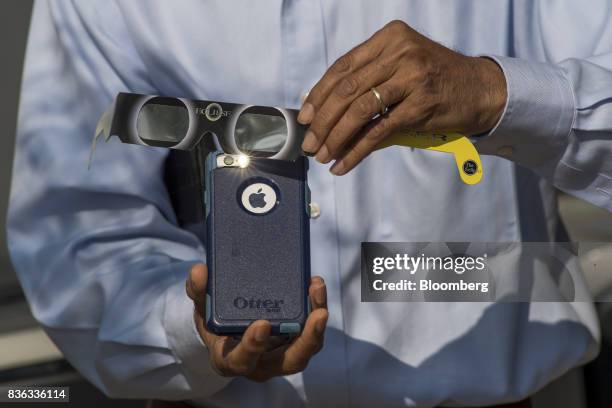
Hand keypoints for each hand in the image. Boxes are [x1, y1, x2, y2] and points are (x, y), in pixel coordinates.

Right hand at [186, 264, 327, 381]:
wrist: (227, 333)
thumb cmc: (214, 324)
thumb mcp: (201, 309)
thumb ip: (198, 292)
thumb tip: (199, 271)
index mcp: (230, 359)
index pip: (242, 360)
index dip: (252, 346)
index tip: (261, 325)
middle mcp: (261, 363)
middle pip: (290, 361)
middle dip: (307, 339)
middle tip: (319, 314)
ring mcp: (281, 354)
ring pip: (307, 347)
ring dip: (318, 323)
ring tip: (317, 290)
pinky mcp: (294, 341)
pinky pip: (311, 332)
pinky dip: (316, 309)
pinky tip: (315, 286)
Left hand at [298, 20, 506, 174]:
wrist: (481, 89)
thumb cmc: (436, 80)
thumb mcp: (403, 66)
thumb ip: (369, 79)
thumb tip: (324, 111)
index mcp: (389, 39)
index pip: (343, 67)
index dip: (319, 94)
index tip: (305, 116)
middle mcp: (400, 52)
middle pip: (347, 89)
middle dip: (322, 121)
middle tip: (309, 143)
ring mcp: (412, 77)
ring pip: (359, 111)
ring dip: (335, 138)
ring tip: (323, 156)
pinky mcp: (421, 105)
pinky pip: (378, 131)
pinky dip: (357, 151)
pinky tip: (344, 163)